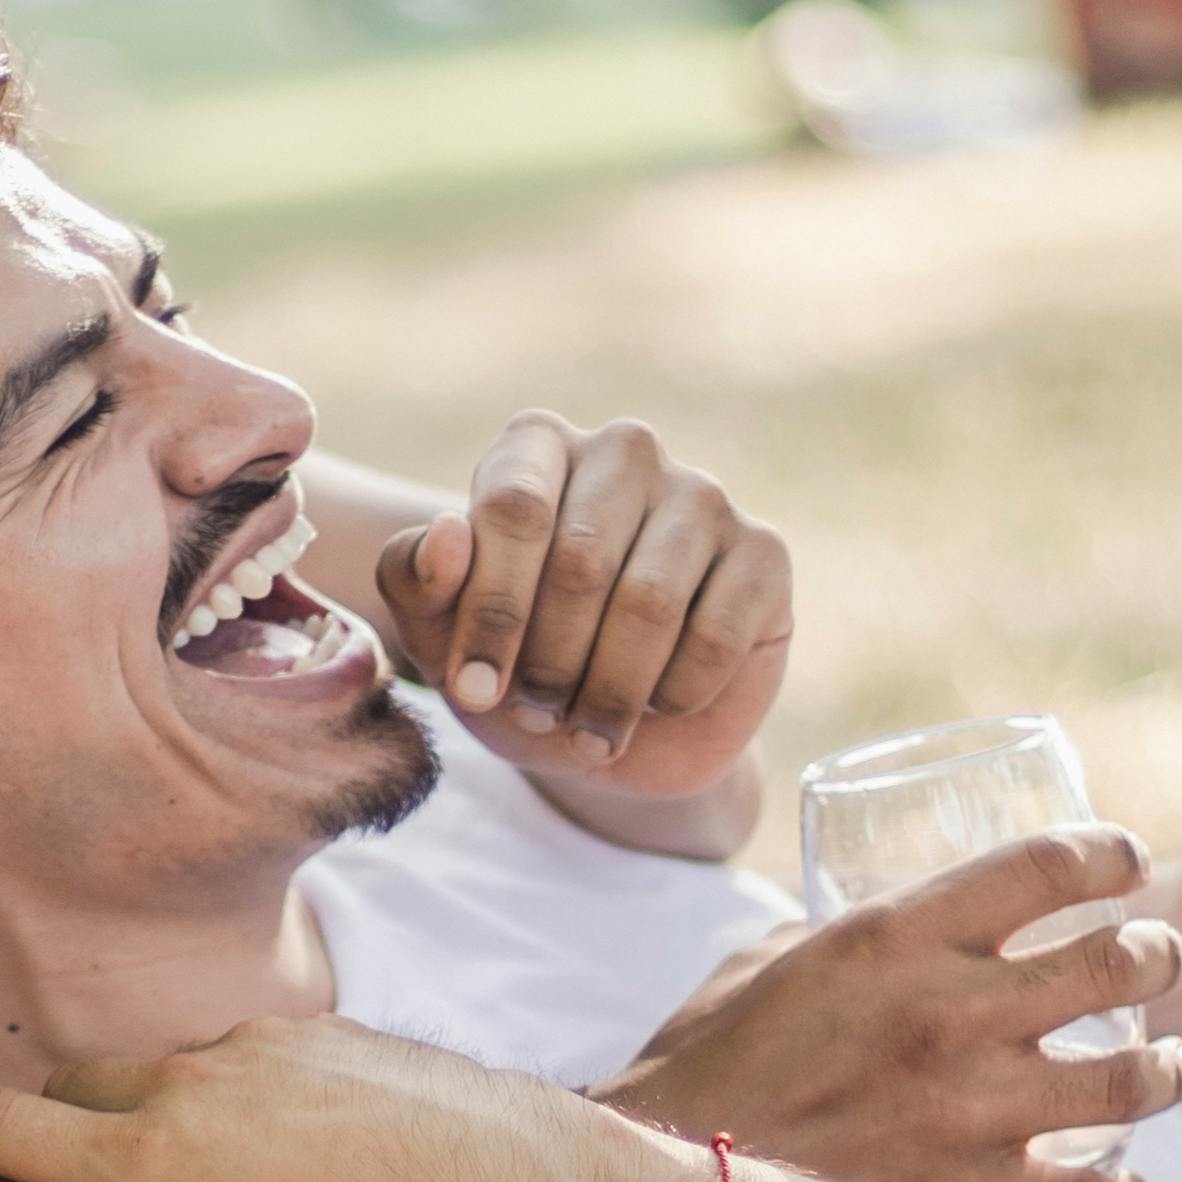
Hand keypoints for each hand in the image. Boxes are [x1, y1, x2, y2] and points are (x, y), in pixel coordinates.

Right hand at [0, 1018, 677, 1181]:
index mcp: (142, 1160)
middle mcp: (184, 1084)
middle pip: (72, 1087)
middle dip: (38, 1120)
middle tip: (23, 1159)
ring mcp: (259, 1047)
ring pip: (166, 1065)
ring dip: (145, 1104)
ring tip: (165, 1164)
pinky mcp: (328, 1035)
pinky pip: (251, 1055)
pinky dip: (236, 1091)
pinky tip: (279, 1144)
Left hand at [374, 412, 791, 798]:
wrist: (608, 735)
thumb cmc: (515, 665)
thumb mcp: (442, 638)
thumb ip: (416, 581)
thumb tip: (446, 534)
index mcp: (536, 445)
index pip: (513, 509)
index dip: (491, 612)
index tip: (472, 690)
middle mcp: (625, 451)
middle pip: (581, 559)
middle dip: (548, 660)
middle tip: (537, 712)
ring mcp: (703, 494)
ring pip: (650, 602)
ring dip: (608, 689)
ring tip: (589, 726)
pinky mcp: (764, 554)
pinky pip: (716, 636)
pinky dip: (674, 696)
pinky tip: (657, 706)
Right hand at [602, 827, 1181, 1181]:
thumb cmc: (702, 1069)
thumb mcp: (770, 962)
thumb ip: (848, 941)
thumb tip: (897, 936)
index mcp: (898, 937)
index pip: (1048, 865)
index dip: (1110, 853)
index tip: (1126, 860)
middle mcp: (953, 1013)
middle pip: (1118, 962)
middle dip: (1159, 953)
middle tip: (1161, 958)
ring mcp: (973, 1113)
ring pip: (1134, 1078)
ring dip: (1173, 1067)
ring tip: (1177, 1064)